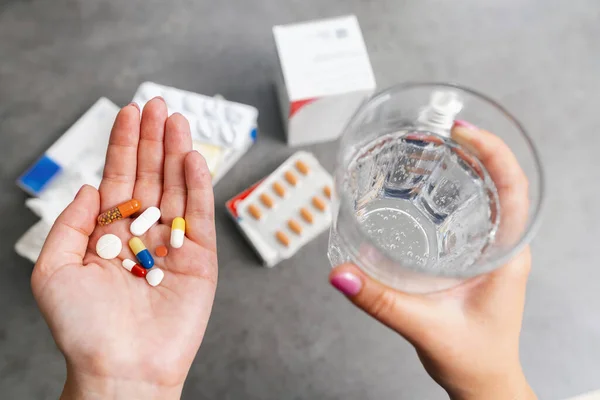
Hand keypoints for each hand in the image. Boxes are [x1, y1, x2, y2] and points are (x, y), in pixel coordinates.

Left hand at [31, 98, 217, 398]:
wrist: (122, 367)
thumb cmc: (83, 329)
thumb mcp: (54, 271)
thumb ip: (70, 224)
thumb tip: (90, 188)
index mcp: (109, 235)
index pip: (119, 179)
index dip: (124, 145)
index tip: (130, 113)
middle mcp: (141, 235)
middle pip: (150, 176)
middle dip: (153, 140)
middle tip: (159, 104)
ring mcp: (172, 245)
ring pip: (176, 188)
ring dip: (177, 152)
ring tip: (178, 120)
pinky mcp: (199, 259)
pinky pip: (198, 215)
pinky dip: (197, 185)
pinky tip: (192, 158)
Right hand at [329, 121, 535, 399]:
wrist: (482, 381)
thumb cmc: (473, 358)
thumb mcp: (425, 326)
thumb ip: (380, 300)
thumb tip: (340, 274)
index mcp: (507, 256)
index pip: (514, 189)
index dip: (495, 152)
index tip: (464, 131)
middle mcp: (503, 247)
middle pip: (499, 183)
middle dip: (474, 151)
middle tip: (440, 131)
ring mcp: (489, 252)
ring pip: (483, 197)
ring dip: (463, 169)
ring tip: (432, 150)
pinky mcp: (472, 258)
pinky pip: (466, 215)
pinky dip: (449, 194)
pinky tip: (425, 190)